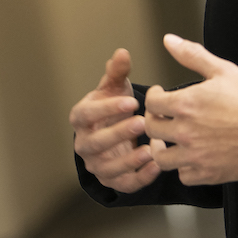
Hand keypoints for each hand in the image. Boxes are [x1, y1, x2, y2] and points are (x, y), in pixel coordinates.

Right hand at [70, 49, 158, 193]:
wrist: (114, 133)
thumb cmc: (114, 107)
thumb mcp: (115, 89)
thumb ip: (117, 72)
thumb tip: (122, 52)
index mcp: (80, 118)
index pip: (86, 115)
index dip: (107, 109)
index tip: (133, 102)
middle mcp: (84, 144)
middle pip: (95, 143)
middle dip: (118, 134)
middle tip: (142, 122)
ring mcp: (96, 165)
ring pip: (108, 168)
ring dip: (128, 161)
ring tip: (150, 150)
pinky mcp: (112, 181)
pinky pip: (123, 184)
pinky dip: (139, 178)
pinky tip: (156, 166)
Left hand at [144, 34, 237, 184]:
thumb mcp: (223, 70)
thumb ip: (192, 55)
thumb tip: (169, 41)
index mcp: (186, 104)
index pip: (151, 102)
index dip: (153, 97)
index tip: (160, 97)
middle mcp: (186, 131)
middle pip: (151, 129)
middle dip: (154, 120)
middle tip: (162, 117)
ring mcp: (195, 155)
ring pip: (161, 157)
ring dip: (162, 148)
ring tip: (169, 141)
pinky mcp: (208, 173)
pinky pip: (184, 176)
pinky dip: (184, 168)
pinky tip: (190, 158)